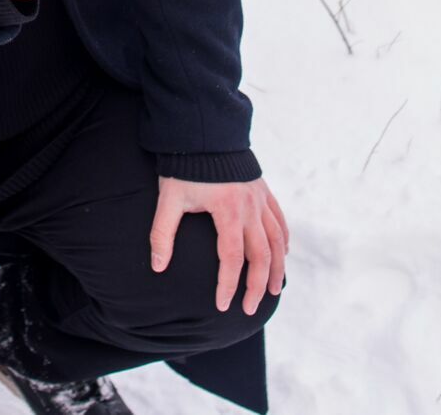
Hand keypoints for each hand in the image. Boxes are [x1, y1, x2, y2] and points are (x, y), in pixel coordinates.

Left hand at [149, 176, 288, 315]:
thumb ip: (162, 234)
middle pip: (261, 255)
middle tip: (248, 309)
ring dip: (276, 268)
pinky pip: (279, 220)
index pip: (232, 257)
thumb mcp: (169, 199)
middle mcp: (250, 207)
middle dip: (256, 285)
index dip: (228, 284)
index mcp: (228, 210)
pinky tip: (282, 255)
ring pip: (276, 240)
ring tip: (274, 291)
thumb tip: (157, 267)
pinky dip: (283, 240)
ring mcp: (260, 198)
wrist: (205, 131)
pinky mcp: (264, 191)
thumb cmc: (185, 166)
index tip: (222, 305)